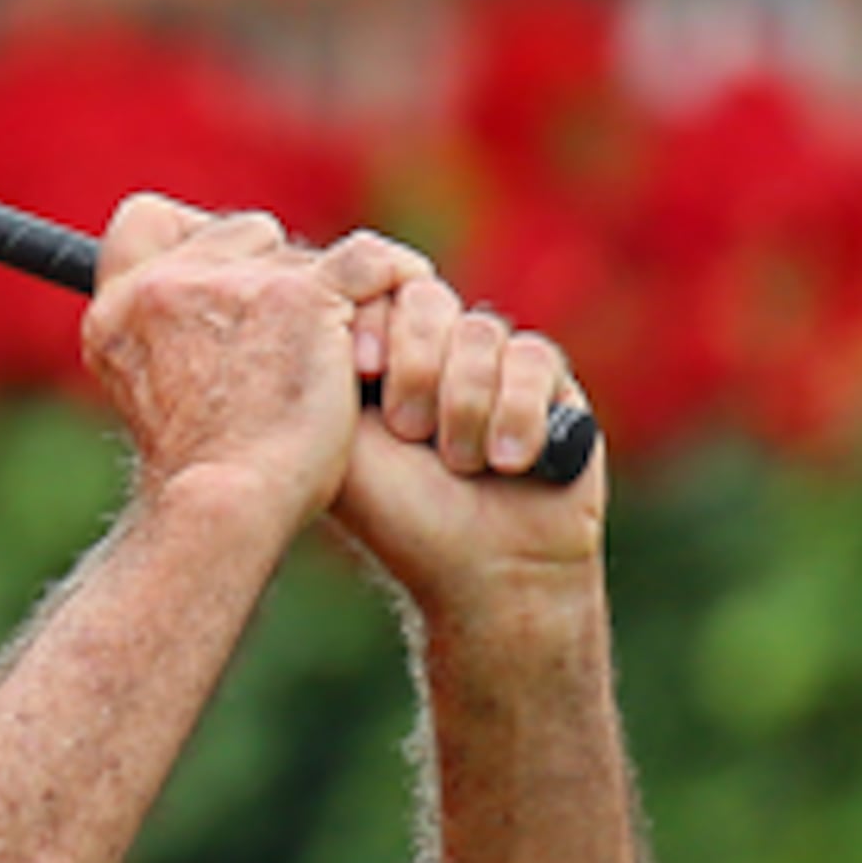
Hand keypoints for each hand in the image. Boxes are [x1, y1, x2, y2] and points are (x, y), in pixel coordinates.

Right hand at [86, 195, 417, 527]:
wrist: (225, 508)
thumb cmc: (202, 478)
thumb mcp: (152, 398)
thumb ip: (169, 343)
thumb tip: (216, 321)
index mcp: (116, 312)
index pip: (145, 222)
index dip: (193, 238)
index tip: (229, 278)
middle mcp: (162, 286)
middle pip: (239, 232)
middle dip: (273, 273)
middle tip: (297, 334)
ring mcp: (228, 284)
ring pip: (302, 255)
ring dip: (327, 297)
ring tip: (342, 358)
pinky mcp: (296, 297)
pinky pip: (366, 261)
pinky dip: (393, 281)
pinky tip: (403, 303)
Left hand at [330, 249, 605, 605]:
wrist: (483, 570)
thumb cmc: (397, 515)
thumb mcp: (339, 443)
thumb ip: (324, 374)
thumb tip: (316, 298)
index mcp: (374, 357)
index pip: (374, 292)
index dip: (374, 328)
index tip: (363, 372)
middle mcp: (431, 350)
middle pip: (427, 301)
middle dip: (418, 371)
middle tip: (410, 432)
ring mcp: (489, 360)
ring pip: (481, 331)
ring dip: (467, 405)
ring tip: (462, 464)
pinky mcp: (546, 377)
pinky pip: (534, 357)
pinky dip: (518, 412)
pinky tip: (511, 461)